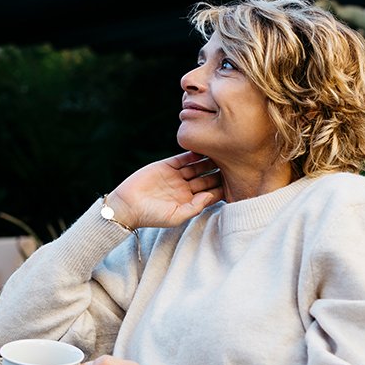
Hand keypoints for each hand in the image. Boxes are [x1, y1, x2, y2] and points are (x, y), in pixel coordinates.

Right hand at [106, 152, 223, 229]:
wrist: (128, 205)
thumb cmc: (151, 216)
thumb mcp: (176, 216)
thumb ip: (195, 207)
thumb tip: (211, 196)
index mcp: (190, 202)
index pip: (211, 193)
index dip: (223, 187)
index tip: (236, 181)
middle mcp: (186, 189)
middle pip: (207, 177)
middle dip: (220, 171)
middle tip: (234, 162)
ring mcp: (177, 176)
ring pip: (198, 166)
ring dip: (209, 160)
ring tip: (222, 152)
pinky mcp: (167, 166)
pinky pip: (184, 158)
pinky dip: (194, 153)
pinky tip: (204, 147)